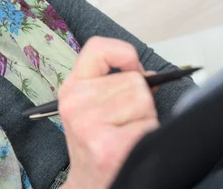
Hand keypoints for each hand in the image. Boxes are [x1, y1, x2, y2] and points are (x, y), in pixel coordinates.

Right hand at [58, 37, 158, 188]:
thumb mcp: (93, 108)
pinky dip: (148, 135)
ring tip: (127, 134)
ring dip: (145, 119)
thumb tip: (151, 75)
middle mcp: (75, 103)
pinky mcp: (108, 146)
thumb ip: (115, 83)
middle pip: (134, 80)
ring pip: (144, 100)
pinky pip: (148, 124)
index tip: (132, 69)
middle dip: (140, 101)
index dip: (124, 54)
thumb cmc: (96, 145)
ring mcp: (89, 124)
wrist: (90, 186)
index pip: (98, 48)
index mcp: (71, 89)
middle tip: (124, 123)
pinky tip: (131, 147)